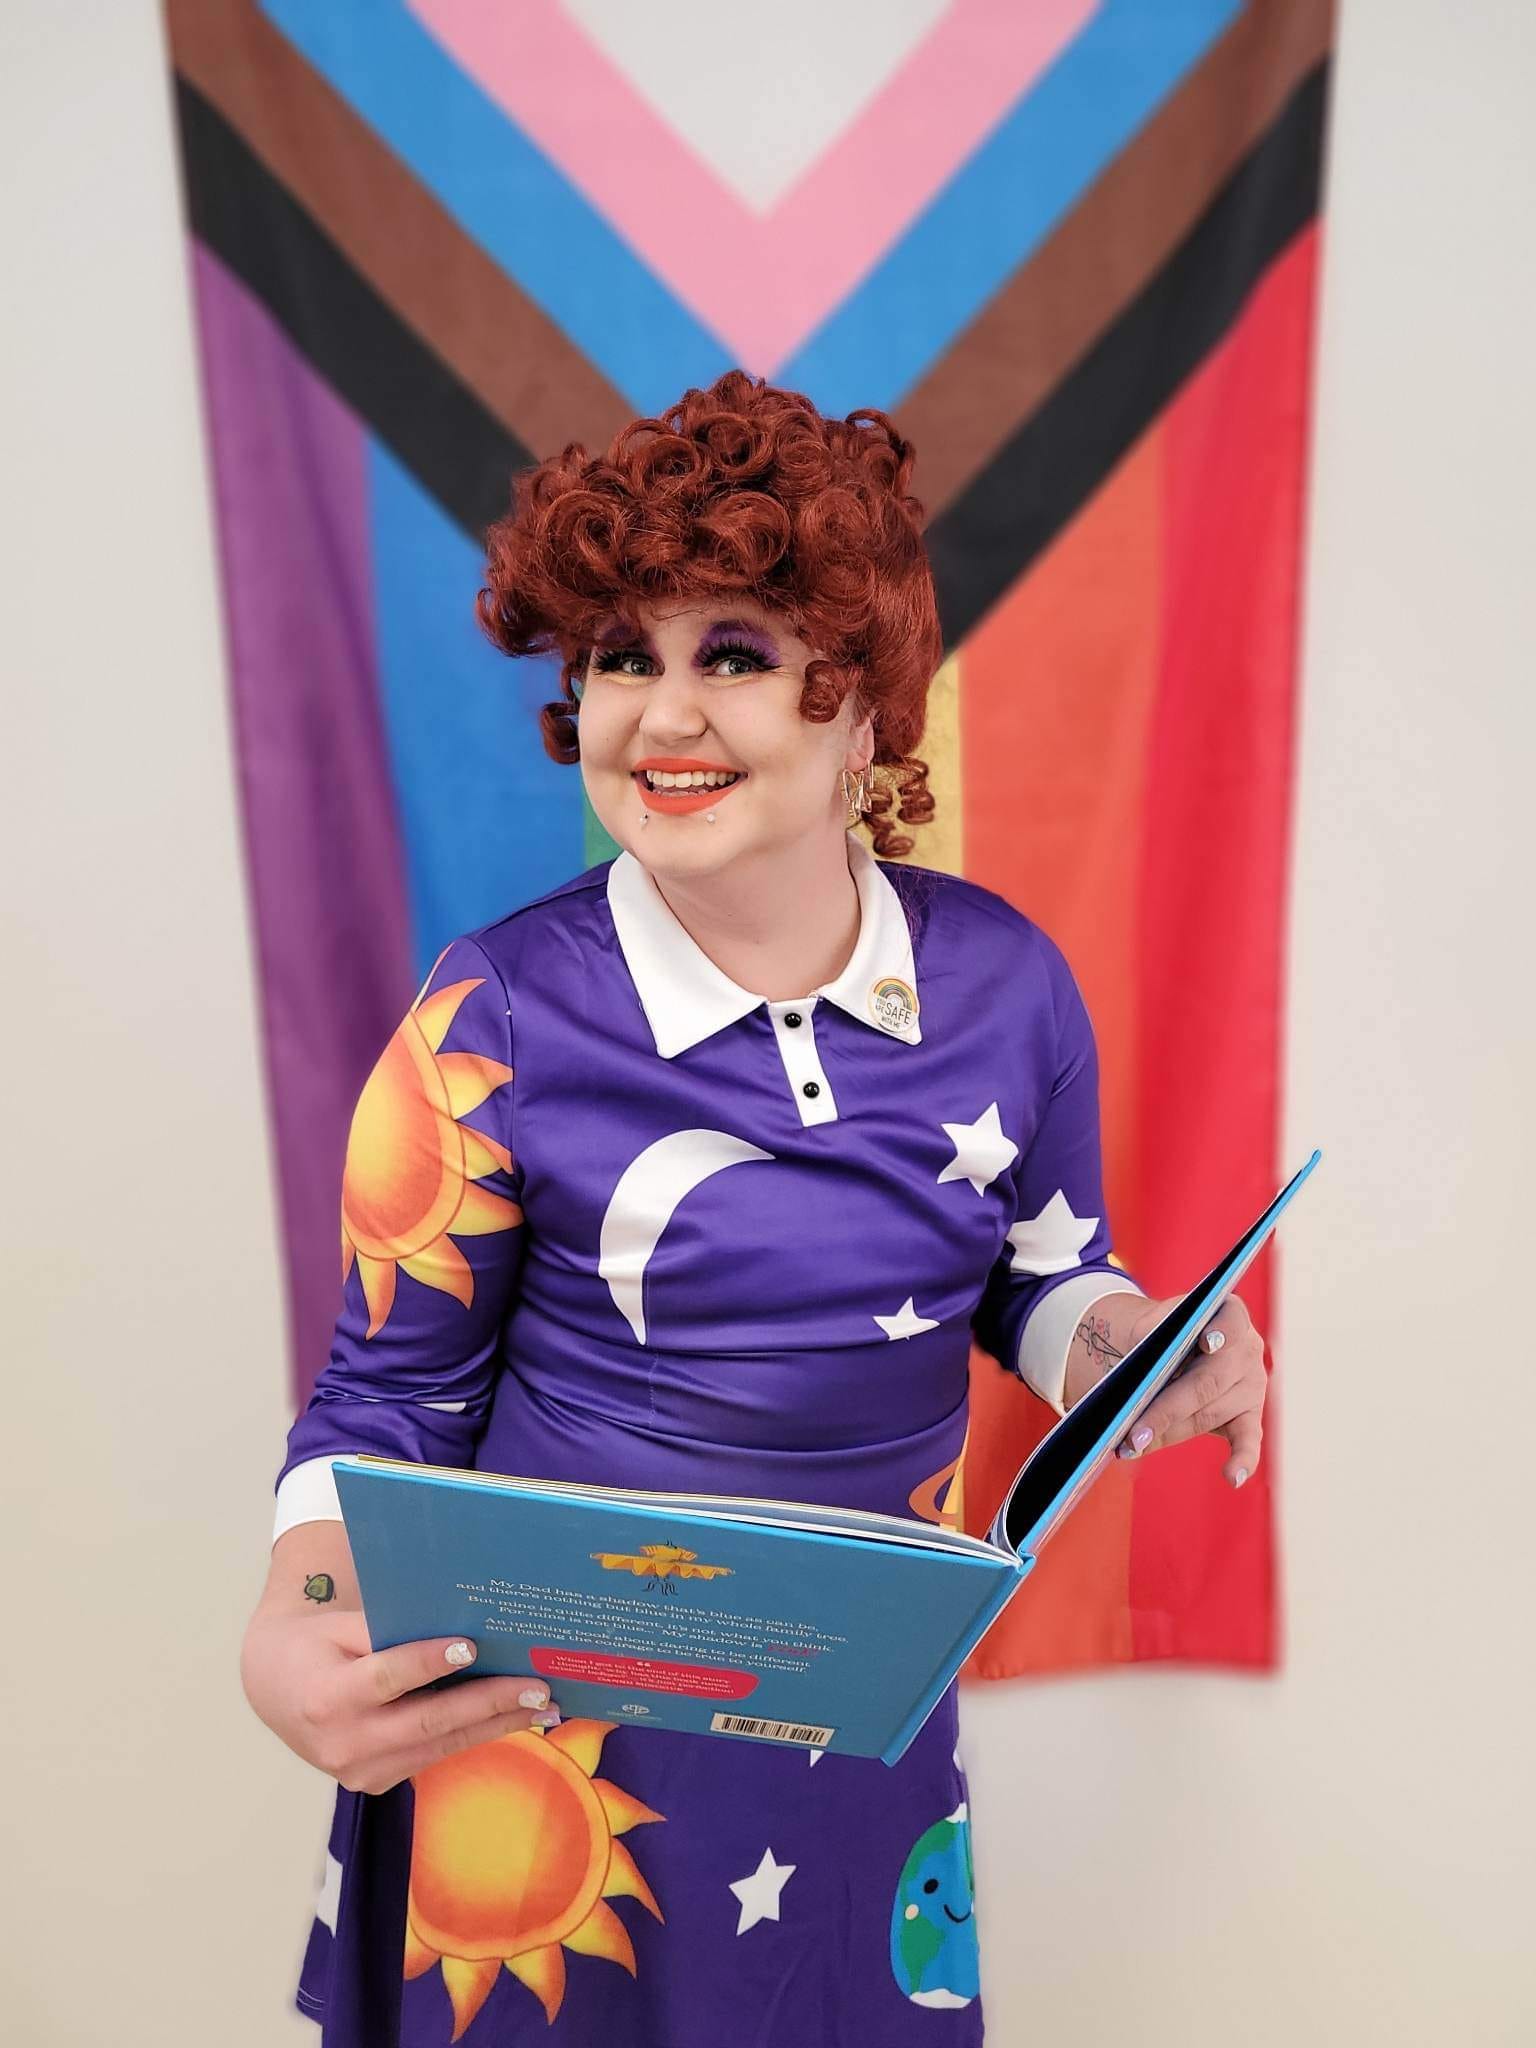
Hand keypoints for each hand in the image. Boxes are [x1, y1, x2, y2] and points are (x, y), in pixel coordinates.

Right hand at [240, 1607, 562, 1795]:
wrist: (276, 1689)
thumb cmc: (316, 1644)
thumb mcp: (341, 1626)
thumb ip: (392, 1631)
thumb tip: (465, 1624)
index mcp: (327, 1698)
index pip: (386, 1679)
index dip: (428, 1663)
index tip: (472, 1646)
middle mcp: (342, 1744)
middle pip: (426, 1723)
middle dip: (487, 1704)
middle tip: (536, 1687)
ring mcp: (359, 1772)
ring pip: (439, 1745)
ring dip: (495, 1725)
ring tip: (543, 1705)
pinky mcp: (375, 1782)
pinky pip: (432, 1754)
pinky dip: (474, 1735)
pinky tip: (513, 1718)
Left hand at [1115, 1292, 1266, 1488]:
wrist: (1166, 1349)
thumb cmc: (1160, 1335)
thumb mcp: (1154, 1324)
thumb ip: (1150, 1341)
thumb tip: (1134, 1380)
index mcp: (1230, 1314)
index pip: (1229, 1321)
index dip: (1219, 1333)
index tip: (1206, 1343)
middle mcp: (1248, 1349)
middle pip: (1207, 1382)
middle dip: (1166, 1409)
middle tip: (1134, 1432)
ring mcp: (1252, 1385)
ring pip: (1208, 1414)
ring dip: (1169, 1433)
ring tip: (1133, 1446)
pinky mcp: (1248, 1416)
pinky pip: (1247, 1441)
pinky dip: (1241, 1460)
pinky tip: (1232, 1477)